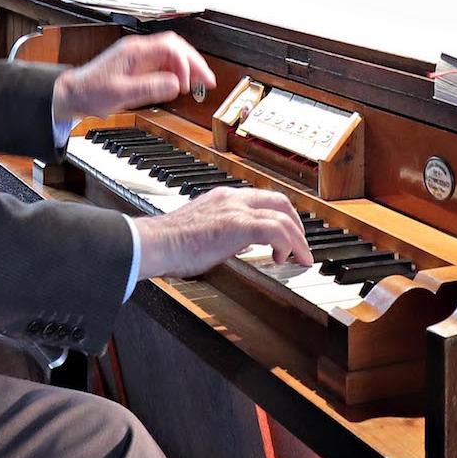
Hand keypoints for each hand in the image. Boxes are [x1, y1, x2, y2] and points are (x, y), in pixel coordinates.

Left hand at [53, 33, 217, 122]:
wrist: (73, 94)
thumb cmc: (90, 92)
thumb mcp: (120, 93)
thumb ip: (149, 87)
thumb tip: (175, 84)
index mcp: (134, 51)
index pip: (169, 47)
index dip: (184, 64)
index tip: (187, 84)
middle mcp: (139, 50)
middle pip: (175, 47)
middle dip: (194, 62)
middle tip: (209, 80)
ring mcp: (139, 58)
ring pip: (172, 55)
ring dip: (188, 67)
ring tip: (203, 82)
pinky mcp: (138, 67)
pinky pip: (164, 64)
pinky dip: (178, 72)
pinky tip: (184, 83)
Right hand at [131, 188, 312, 278]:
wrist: (154, 243)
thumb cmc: (170, 244)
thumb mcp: (202, 230)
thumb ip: (223, 232)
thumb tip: (239, 245)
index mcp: (223, 197)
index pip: (263, 199)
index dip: (282, 216)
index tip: (287, 235)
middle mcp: (232, 198)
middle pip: (280, 202)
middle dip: (297, 225)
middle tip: (302, 247)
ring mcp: (235, 209)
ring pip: (282, 216)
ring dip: (297, 240)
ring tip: (300, 258)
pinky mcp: (237, 225)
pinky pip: (275, 230)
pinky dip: (286, 244)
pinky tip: (281, 259)